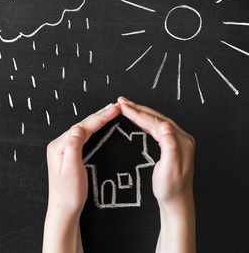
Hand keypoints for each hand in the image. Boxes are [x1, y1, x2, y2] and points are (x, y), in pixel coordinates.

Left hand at [43, 103, 120, 252]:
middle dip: (99, 115)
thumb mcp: (72, 171)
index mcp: (59, 147)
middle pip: (82, 125)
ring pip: (82, 130)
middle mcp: (59, 145)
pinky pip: (82, 137)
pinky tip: (99, 127)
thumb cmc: (68, 194)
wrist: (64, 210)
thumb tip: (77, 128)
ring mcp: (62, 149)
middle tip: (115, 107)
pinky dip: (93, 129)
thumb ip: (73, 148)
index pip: (82, 127)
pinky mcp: (68, 155)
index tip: (114, 109)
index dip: (100, 117)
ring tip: (110, 112)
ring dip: (96, 120)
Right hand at [118, 97, 195, 252]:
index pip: (155, 122)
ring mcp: (177, 140)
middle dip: (137, 108)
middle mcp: (181, 137)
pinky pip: (156, 127)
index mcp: (181, 141)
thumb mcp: (169, 169)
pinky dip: (144, 120)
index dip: (138, 113)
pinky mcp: (172, 144)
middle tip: (121, 101)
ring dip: (140, 112)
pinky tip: (137, 118)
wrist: (176, 201)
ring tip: (125, 106)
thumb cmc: (170, 189)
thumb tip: (165, 125)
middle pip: (156, 117)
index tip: (123, 107)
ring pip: (155, 120)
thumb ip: (169, 146)